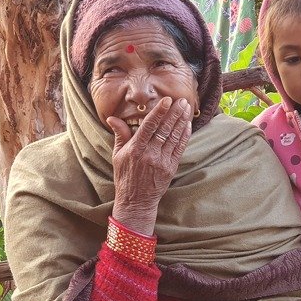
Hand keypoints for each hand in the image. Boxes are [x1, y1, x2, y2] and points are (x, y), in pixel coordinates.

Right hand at [108, 97, 192, 234]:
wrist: (136, 200)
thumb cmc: (125, 176)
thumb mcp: (118, 155)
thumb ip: (120, 134)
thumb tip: (112, 117)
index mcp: (135, 149)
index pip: (149, 126)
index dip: (159, 112)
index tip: (167, 100)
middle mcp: (149, 154)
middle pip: (164, 129)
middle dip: (174, 113)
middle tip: (182, 100)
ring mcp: (162, 161)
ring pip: (174, 137)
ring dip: (181, 121)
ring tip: (186, 108)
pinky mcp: (171, 168)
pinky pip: (179, 148)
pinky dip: (184, 135)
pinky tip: (187, 125)